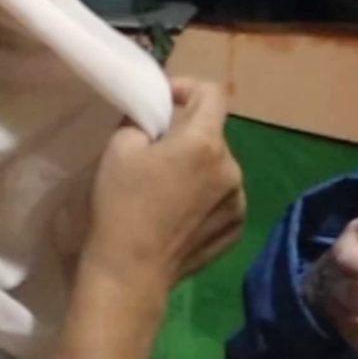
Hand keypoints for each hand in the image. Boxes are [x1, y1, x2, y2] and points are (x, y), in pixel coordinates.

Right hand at [81, 80, 246, 296]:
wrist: (130, 271)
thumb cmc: (121, 206)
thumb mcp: (119, 148)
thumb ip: (142, 120)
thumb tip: (154, 120)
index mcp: (205, 143)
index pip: (213, 93)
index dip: (188, 87)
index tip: (165, 101)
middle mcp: (232, 169)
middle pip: (213, 134)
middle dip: (187, 134)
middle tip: (156, 149)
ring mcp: (238, 202)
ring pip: (219, 168)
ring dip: (198, 167)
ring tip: (168, 186)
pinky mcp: (236, 229)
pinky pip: (223, 198)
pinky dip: (205, 197)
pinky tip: (180, 213)